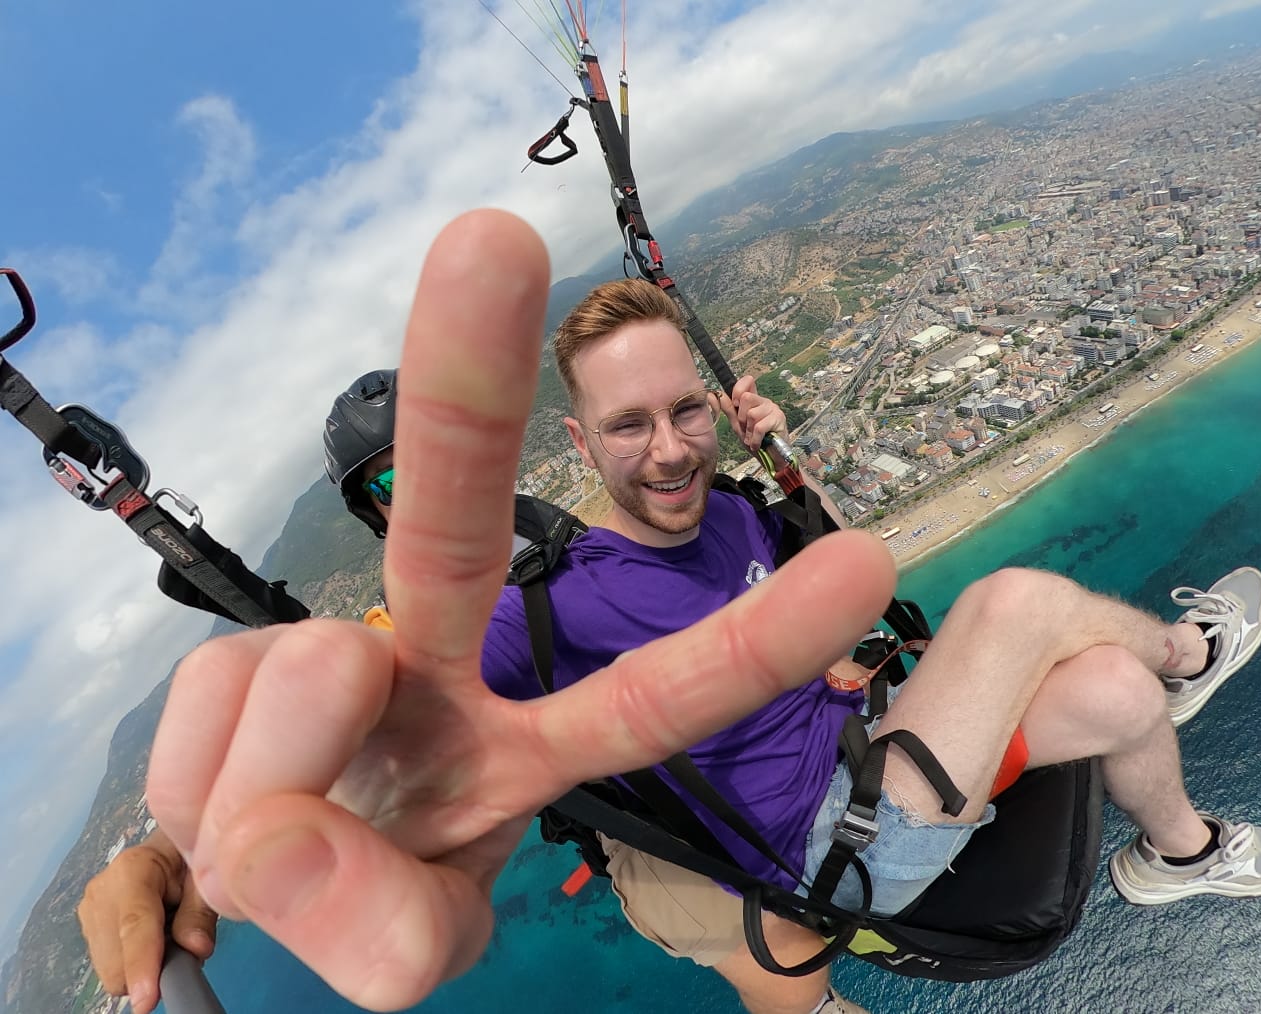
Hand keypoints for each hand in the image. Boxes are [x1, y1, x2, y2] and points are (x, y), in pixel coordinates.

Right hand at [77, 829, 216, 1013]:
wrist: (169, 847)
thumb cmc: (190, 858)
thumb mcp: (204, 877)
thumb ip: (199, 911)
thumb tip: (195, 950)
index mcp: (133, 868)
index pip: (135, 926)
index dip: (141, 965)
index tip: (147, 1001)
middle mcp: (102, 890)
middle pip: (116, 958)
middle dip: (151, 967)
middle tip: (184, 942)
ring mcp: (90, 910)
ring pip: (110, 969)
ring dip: (142, 964)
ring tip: (168, 931)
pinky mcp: (89, 927)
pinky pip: (110, 965)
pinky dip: (134, 961)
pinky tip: (152, 936)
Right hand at [146, 210, 895, 1010]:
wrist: (275, 865)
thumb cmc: (382, 877)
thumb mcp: (404, 935)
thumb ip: (388, 925)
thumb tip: (286, 852)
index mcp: (534, 738)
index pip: (654, 696)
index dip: (749, 641)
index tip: (862, 562)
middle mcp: (448, 662)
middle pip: (458, 521)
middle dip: (468, 386)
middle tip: (490, 237)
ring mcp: (347, 653)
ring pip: (306, 674)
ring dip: (269, 789)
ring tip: (274, 841)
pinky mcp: (248, 661)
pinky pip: (211, 720)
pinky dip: (205, 789)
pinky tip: (229, 804)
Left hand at [720, 375, 787, 455]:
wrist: (771, 458)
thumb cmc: (756, 440)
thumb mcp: (738, 425)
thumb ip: (728, 409)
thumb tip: (713, 395)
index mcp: (754, 400)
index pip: (747, 381)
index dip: (738, 390)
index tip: (736, 405)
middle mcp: (764, 401)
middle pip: (746, 397)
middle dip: (742, 418)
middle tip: (746, 429)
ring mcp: (773, 409)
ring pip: (752, 414)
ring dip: (749, 431)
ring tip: (752, 438)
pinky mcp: (779, 419)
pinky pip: (759, 427)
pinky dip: (754, 439)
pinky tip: (756, 444)